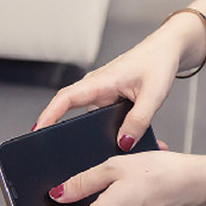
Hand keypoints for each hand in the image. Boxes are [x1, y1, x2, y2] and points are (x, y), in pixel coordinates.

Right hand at [33, 13, 204, 147]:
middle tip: (62, 155)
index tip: (36, 132)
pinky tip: (120, 141)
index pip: (66, 98)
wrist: (168, 50)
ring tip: (97, 152)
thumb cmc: (159, 62)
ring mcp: (104, 94)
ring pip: (90, 118)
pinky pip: (104, 117)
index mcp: (101, 80)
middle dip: (65, 133)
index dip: (48, 115)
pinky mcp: (112, 99)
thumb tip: (124, 143)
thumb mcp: (153, 94)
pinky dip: (110, 129)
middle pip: (72, 112)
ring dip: (93, 133)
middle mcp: (97, 87)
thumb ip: (139, 119)